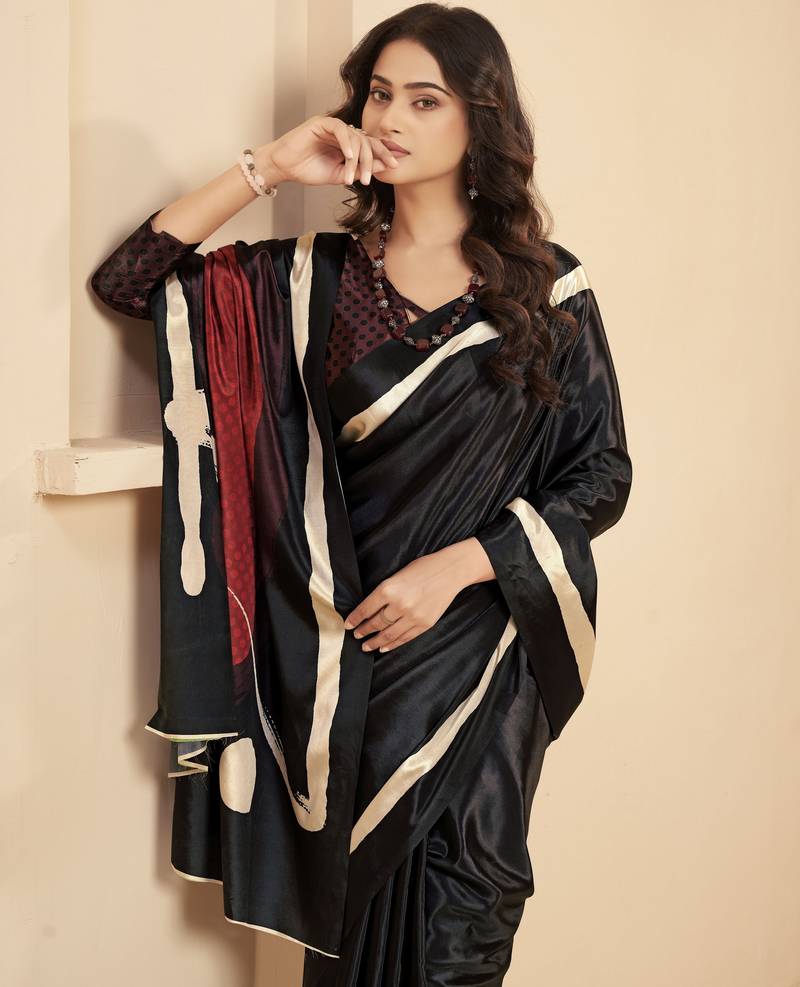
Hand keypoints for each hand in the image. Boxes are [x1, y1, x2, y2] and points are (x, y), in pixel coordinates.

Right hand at [262, 114, 400, 188]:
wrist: (285, 167)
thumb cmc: (308, 170)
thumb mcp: (338, 175)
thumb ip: (358, 171)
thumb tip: (381, 168)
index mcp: (349, 145)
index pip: (371, 146)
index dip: (384, 154)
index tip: (395, 166)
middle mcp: (343, 133)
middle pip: (367, 140)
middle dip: (376, 157)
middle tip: (380, 172)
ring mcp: (333, 126)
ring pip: (355, 137)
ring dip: (358, 159)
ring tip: (357, 176)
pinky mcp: (321, 123)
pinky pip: (340, 129)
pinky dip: (347, 143)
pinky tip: (349, 157)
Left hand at [343, 540, 492, 653]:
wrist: (451, 571)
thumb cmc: (423, 568)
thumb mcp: (398, 574)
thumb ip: (385, 591)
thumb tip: (370, 608)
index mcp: (389, 588)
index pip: (366, 608)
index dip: (355, 619)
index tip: (348, 625)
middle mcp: (399, 604)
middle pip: (376, 623)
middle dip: (364, 630)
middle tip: (356, 635)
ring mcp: (413, 616)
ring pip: (389, 634)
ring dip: (375, 641)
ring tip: (366, 646)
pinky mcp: (425, 624)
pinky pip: (405, 637)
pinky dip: (393, 644)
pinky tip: (384, 647)